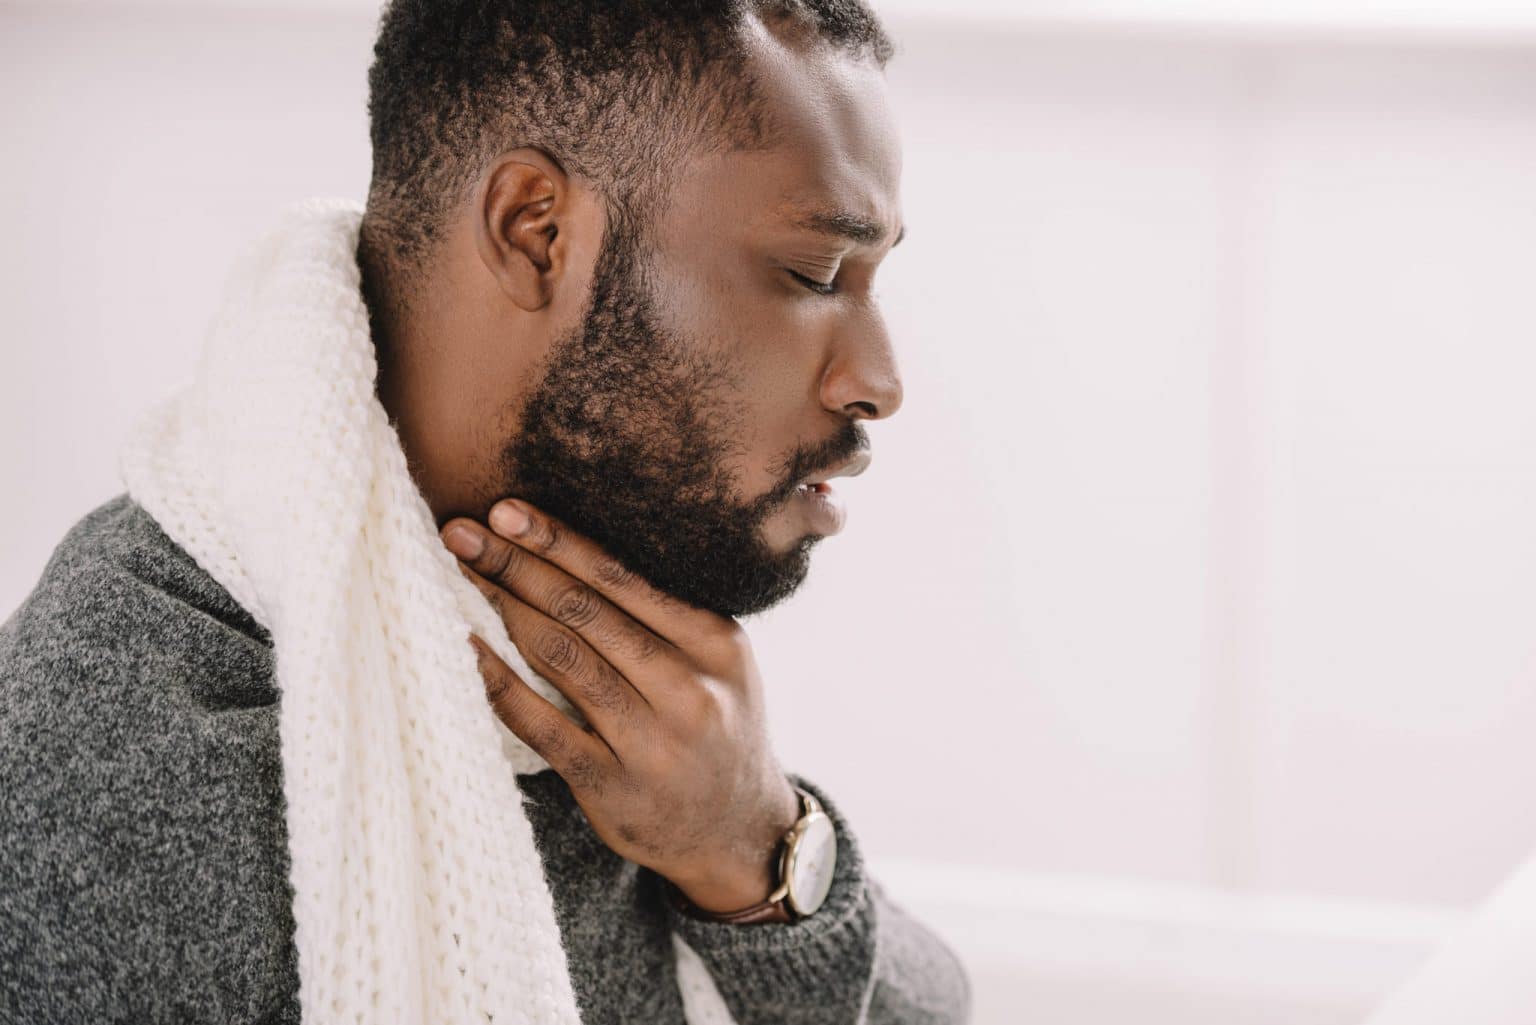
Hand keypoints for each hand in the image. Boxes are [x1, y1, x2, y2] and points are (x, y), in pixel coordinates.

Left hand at [441, 499, 801, 913]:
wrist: (737, 831)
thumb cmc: (716, 726)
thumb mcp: (719, 662)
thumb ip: (664, 616)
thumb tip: (567, 552)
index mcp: (714, 643)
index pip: (622, 577)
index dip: (557, 541)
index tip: (506, 510)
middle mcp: (686, 688)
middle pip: (584, 610)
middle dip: (515, 564)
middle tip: (461, 531)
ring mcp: (649, 741)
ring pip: (561, 658)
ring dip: (501, 609)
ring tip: (460, 576)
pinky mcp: (611, 787)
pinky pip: (540, 724)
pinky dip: (497, 682)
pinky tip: (466, 649)